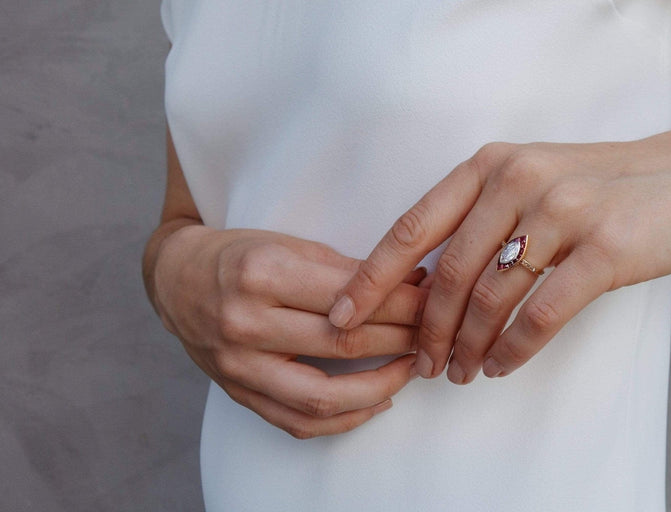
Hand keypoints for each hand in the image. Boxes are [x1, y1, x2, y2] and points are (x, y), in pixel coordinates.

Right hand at [153, 225, 425, 437]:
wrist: (176, 282)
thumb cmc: (238, 255)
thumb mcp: (287, 243)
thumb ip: (344, 268)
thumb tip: (409, 284)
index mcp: (262, 274)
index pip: (351, 297)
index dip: (402, 302)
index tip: (434, 301)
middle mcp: (246, 323)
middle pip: (344, 343)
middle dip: (402, 338)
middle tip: (434, 331)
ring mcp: (239, 365)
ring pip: (325, 394)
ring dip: (382, 386)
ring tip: (413, 368)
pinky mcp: (239, 393)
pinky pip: (298, 422)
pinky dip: (345, 419)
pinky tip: (377, 402)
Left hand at [331, 110, 670, 383]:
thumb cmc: (597, 185)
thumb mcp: (528, 181)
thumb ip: (478, 220)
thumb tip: (425, 287)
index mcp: (488, 165)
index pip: (412, 227)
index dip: (371, 277)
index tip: (343, 316)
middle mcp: (517, 180)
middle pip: (448, 273)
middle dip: (425, 329)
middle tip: (419, 364)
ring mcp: (562, 211)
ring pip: (491, 297)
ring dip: (467, 345)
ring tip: (459, 372)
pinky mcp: (604, 247)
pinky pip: (541, 313)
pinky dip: (513, 348)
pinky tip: (500, 364)